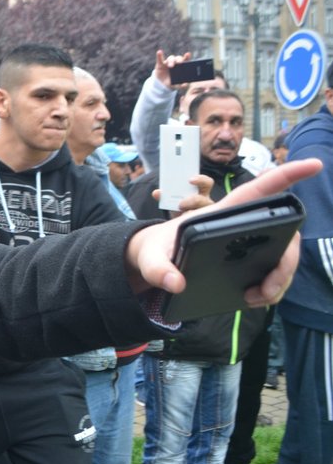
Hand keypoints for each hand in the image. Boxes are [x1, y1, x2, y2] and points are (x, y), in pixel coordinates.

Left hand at [125, 158, 322, 303]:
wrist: (154, 260)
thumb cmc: (155, 249)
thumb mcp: (150, 258)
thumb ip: (158, 270)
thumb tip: (176, 284)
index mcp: (221, 213)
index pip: (258, 190)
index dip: (287, 174)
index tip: (314, 164)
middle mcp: (242, 224)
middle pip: (284, 234)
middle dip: (286, 263)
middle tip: (266, 289)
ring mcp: (248, 243)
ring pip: (283, 255)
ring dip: (280, 280)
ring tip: (256, 298)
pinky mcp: (248, 260)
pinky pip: (274, 271)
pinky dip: (272, 288)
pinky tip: (254, 298)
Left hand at [151, 175, 214, 217]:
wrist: (178, 222)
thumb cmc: (179, 206)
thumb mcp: (172, 199)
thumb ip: (164, 195)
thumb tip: (156, 193)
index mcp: (201, 192)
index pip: (206, 183)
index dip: (201, 180)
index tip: (190, 180)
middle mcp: (204, 202)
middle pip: (204, 200)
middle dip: (193, 201)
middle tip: (180, 204)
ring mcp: (203, 214)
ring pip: (200, 213)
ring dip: (189, 213)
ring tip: (180, 214)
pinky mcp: (197, 224)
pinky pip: (193, 223)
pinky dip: (185, 221)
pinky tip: (180, 220)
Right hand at [154, 50, 190, 87]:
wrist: (162, 85)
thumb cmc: (172, 83)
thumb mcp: (177, 85)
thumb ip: (182, 85)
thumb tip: (186, 85)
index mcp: (181, 67)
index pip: (185, 60)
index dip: (186, 56)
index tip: (187, 54)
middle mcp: (175, 63)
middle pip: (178, 58)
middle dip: (178, 60)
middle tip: (179, 63)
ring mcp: (167, 63)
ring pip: (171, 58)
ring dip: (171, 61)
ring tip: (170, 66)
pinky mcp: (160, 64)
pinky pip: (160, 59)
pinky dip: (159, 55)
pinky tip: (159, 52)